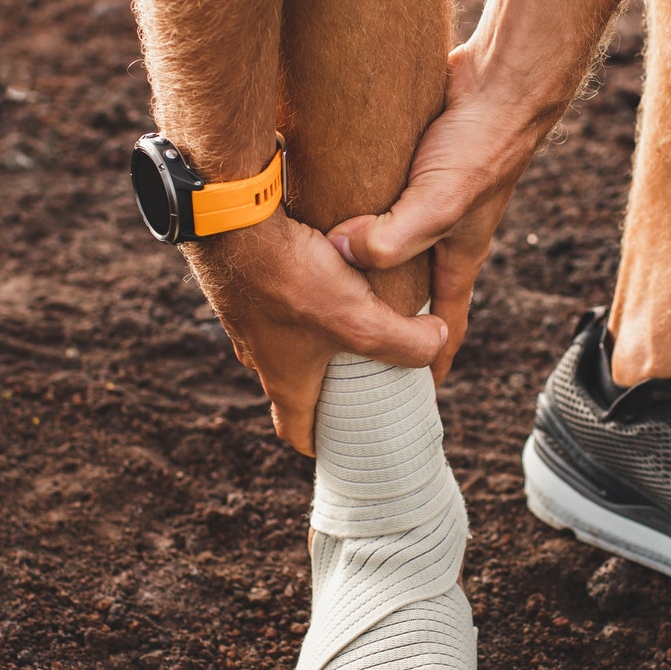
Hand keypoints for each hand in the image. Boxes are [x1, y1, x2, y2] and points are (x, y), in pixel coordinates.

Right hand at [188, 210, 447, 455]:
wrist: (233, 222)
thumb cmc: (292, 279)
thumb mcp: (360, 319)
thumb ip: (406, 341)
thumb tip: (437, 340)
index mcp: (284, 379)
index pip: (295, 431)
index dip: (318, 443)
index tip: (338, 446)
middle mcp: (260, 354)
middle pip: (294, 384)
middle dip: (326, 388)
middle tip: (359, 381)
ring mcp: (249, 317)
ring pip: (287, 341)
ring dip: (315, 340)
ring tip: (351, 324)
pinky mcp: (247, 282)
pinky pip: (278, 301)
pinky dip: (303, 300)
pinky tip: (328, 275)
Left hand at [327, 43, 567, 382]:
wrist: (500, 82)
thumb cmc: (481, 146)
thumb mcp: (438, 201)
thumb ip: (396, 235)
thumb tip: (344, 254)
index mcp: (457, 257)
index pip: (445, 327)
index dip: (429, 365)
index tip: (411, 399)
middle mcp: (442, 234)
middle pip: (410, 290)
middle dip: (386, 321)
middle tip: (349, 345)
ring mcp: (426, 200)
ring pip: (389, 244)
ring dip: (362, 264)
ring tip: (319, 282)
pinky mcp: (409, 167)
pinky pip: (377, 200)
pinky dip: (353, 211)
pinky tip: (319, 210)